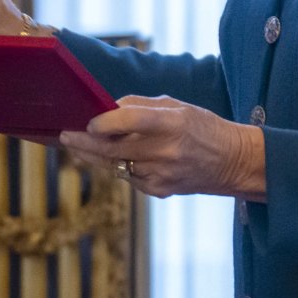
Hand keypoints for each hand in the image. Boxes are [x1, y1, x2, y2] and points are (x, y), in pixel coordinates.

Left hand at [60, 95, 267, 200]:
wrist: (232, 163)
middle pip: (113, 149)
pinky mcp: (158, 191)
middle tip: (64, 135)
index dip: (104, 123)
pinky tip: (108, 157)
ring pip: (115, 165)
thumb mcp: (177, 106)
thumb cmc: (202, 127)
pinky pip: (127, 177)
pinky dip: (116, 166)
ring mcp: (161, 175)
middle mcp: (166, 151)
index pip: (130, 122)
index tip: (88, 122)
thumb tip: (105, 109)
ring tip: (75, 144)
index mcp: (173, 123)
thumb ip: (139, 106)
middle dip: (84, 142)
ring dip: (93, 155)